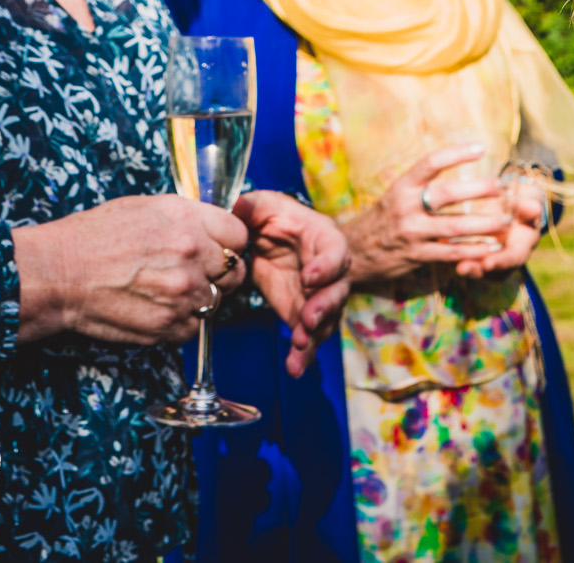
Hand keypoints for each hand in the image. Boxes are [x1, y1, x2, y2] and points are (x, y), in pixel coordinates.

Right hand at [14, 194, 248, 344]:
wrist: (60, 273)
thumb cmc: (94, 236)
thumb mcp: (144, 207)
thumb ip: (185, 217)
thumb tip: (211, 229)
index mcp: (186, 219)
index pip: (238, 235)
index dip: (228, 243)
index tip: (217, 249)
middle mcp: (191, 254)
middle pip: (234, 272)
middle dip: (219, 274)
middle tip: (194, 273)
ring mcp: (182, 293)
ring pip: (215, 302)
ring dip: (198, 299)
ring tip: (165, 291)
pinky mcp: (169, 325)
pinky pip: (193, 328)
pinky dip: (180, 322)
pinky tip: (156, 308)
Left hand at [234, 190, 350, 375]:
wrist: (281, 242)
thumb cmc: (278, 219)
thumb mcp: (265, 206)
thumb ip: (251, 206)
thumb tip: (236, 205)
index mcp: (324, 239)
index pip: (335, 252)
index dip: (326, 266)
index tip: (308, 278)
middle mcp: (330, 272)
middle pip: (337, 292)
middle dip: (324, 308)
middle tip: (308, 321)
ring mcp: (320, 297)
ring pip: (326, 321)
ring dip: (314, 336)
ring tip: (299, 348)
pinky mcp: (305, 316)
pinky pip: (309, 338)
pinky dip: (303, 355)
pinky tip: (294, 369)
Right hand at [342, 145, 530, 286]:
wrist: (354, 252)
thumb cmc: (382, 219)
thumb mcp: (395, 195)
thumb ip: (422, 186)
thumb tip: (454, 167)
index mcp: (402, 186)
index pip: (430, 163)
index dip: (456, 154)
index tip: (481, 149)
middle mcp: (406, 206)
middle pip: (448, 193)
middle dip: (479, 188)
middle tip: (502, 186)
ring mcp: (412, 232)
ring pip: (455, 226)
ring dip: (485, 223)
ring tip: (506, 220)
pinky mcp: (417, 255)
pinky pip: (452, 252)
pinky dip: (475, 250)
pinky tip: (492, 248)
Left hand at [456, 170, 550, 278]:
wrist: (516, 200)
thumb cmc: (524, 199)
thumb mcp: (530, 199)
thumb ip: (531, 205)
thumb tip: (534, 208)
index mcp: (522, 244)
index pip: (514, 258)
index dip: (502, 261)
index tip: (489, 263)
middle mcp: (506, 253)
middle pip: (493, 270)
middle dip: (478, 269)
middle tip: (462, 268)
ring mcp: (491, 253)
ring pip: (478, 266)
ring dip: (465, 265)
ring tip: (451, 264)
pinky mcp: (475, 247)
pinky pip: (464, 256)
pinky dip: (453, 255)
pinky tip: (439, 249)